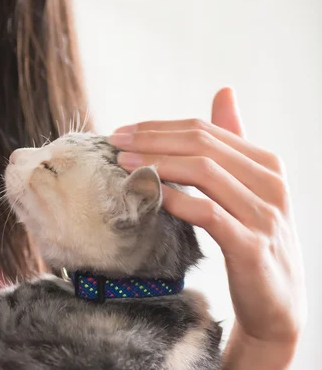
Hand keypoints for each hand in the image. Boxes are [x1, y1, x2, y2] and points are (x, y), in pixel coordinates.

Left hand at [109, 88, 305, 367]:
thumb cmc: (251, 238)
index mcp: (266, 163)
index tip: (122, 132)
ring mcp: (265, 214)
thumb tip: (224, 90)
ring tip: (123, 164)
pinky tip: (151, 194)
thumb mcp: (245, 187)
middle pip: (202, 145)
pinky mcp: (252, 246)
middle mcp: (271, 182)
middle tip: (115, 142)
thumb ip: (231, 144)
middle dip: (151, 140)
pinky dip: (176, 199)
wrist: (275, 302)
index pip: (205, 130)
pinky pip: (209, 213)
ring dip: (157, 164)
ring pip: (204, 172)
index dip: (158, 128)